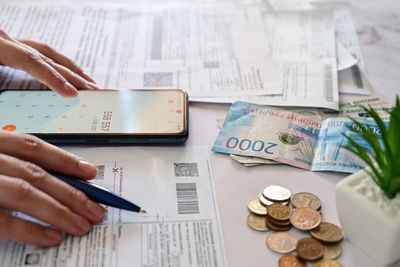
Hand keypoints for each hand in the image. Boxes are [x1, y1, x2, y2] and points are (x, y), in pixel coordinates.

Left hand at [0, 28, 98, 97]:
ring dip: (68, 67)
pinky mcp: (9, 45)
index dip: (54, 77)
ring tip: (87, 81)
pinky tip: (65, 70)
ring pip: (46, 52)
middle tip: (93, 90)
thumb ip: (2, 86)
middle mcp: (7, 40)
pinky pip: (38, 51)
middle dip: (71, 75)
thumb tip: (18, 111)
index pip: (31, 61)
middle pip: (46, 57)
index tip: (72, 93)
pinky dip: (55, 62)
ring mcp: (9, 41)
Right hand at [0, 131, 105, 246]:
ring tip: (81, 225)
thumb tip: (57, 183)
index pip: (33, 148)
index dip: (65, 160)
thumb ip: (15, 166)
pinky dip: (31, 229)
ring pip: (26, 193)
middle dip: (71, 192)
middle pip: (37, 173)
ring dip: (59, 210)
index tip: (90, 172)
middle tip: (95, 209)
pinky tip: (54, 236)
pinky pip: (5, 221)